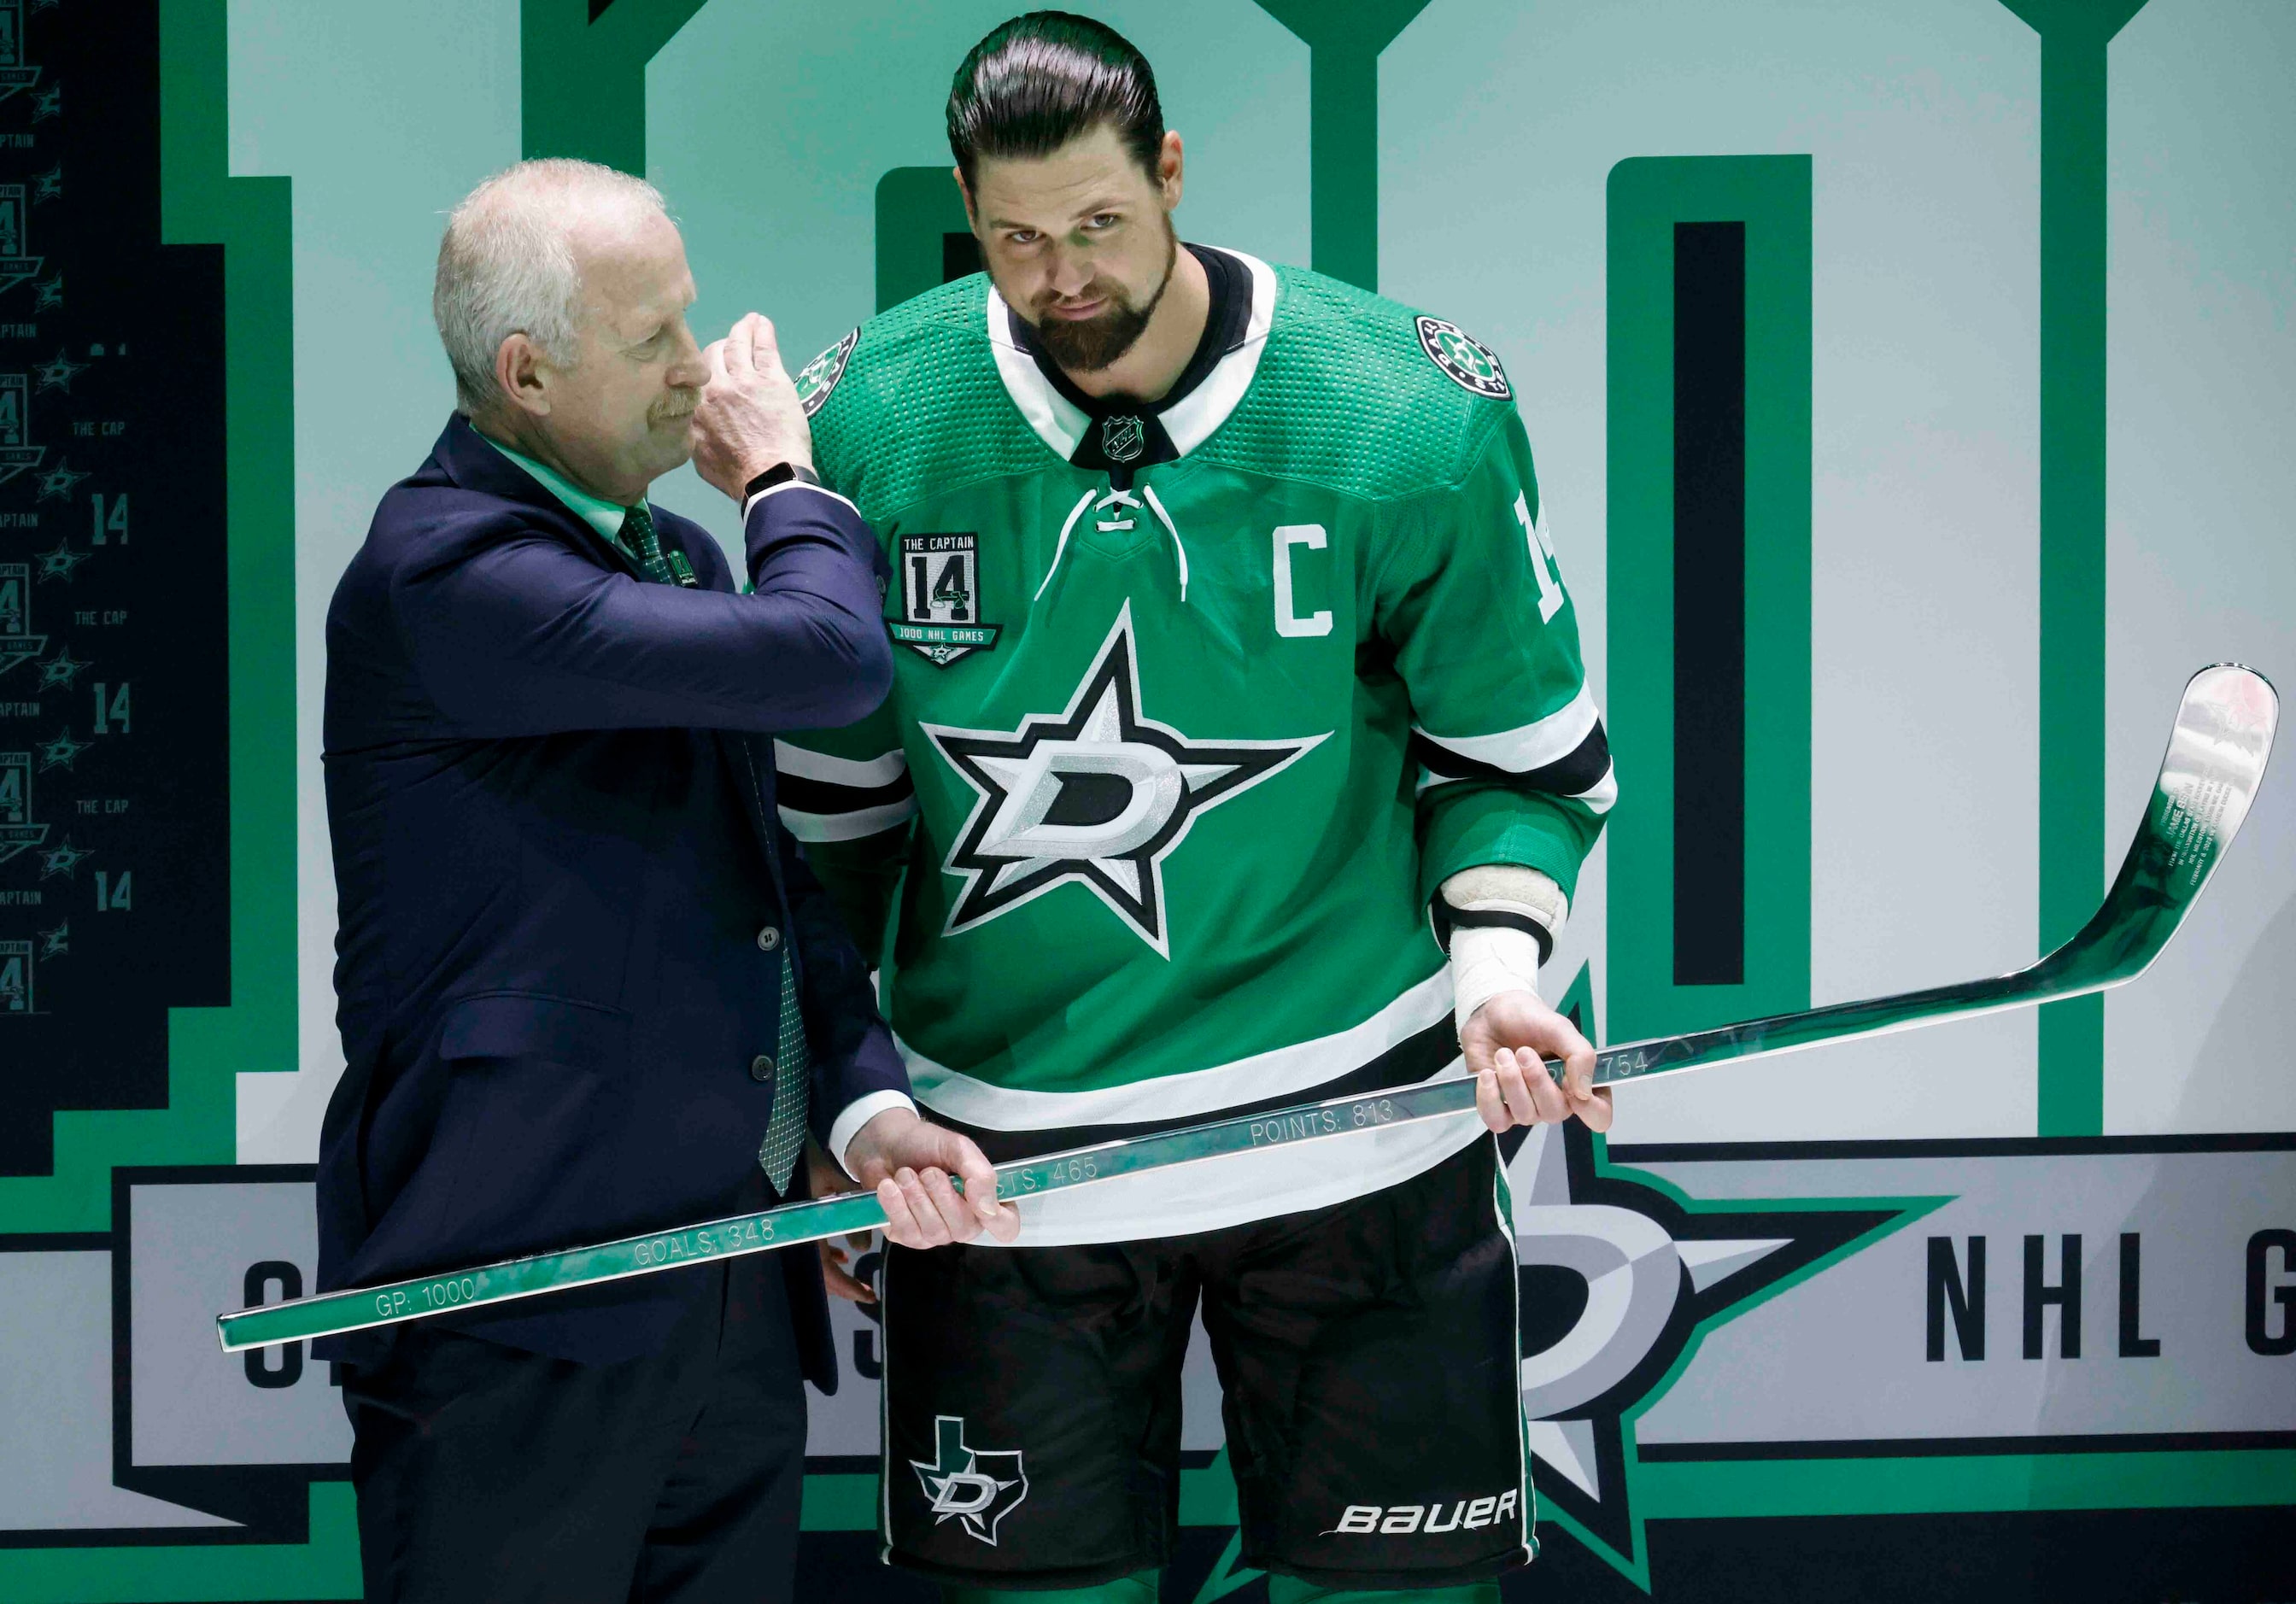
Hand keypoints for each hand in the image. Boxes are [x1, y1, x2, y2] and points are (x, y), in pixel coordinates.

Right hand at [689, 311, 814, 500]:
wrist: (768, 476)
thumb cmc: (734, 476)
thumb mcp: (698, 457)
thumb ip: (692, 431)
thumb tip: (689, 421)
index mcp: (695, 406)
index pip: (693, 374)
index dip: (700, 366)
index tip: (706, 364)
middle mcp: (715, 387)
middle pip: (712, 354)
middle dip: (720, 347)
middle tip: (730, 344)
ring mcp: (745, 380)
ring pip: (738, 344)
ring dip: (742, 330)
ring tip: (747, 322)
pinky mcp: (772, 379)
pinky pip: (764, 347)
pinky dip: (761, 331)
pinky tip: (761, 322)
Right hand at [808, 1143, 877, 1302]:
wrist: (781, 1143)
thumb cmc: (806, 1160)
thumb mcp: (832, 1183)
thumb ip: (849, 1212)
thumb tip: (863, 1249)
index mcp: (807, 1229)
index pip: (827, 1270)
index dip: (847, 1286)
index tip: (868, 1295)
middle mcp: (800, 1233)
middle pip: (821, 1273)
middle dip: (843, 1284)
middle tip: (865, 1291)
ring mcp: (797, 1228)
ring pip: (817, 1261)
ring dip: (836, 1269)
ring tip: (855, 1270)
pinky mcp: (797, 1222)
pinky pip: (813, 1246)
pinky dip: (829, 1253)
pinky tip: (843, 1251)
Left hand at [839, 1105, 1020, 1250]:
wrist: (885, 1143)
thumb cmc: (926, 1145)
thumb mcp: (958, 1148)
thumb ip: (980, 1174)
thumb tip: (988, 1209)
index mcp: (984, 1200)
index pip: (1006, 1226)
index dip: (998, 1220)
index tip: (975, 1198)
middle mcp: (963, 1222)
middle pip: (964, 1229)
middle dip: (942, 1196)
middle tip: (928, 1171)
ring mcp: (934, 1233)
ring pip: (933, 1231)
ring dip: (916, 1197)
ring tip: (905, 1174)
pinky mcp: (906, 1236)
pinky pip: (906, 1232)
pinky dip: (896, 1205)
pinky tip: (889, 1186)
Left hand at [1461, 989, 1611, 1133]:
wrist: (1491, 1012)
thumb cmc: (1529, 1020)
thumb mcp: (1560, 1028)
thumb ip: (1580, 1054)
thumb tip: (1584, 1092)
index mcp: (1579, 1082)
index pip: (1599, 1115)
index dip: (1590, 1110)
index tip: (1570, 1086)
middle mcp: (1556, 1100)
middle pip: (1555, 1113)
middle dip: (1537, 1080)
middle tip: (1524, 1051)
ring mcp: (1527, 1106)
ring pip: (1525, 1116)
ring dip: (1511, 1081)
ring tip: (1503, 1054)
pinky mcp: (1498, 1108)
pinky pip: (1497, 1122)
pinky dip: (1489, 1098)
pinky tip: (1487, 1074)